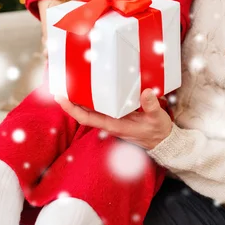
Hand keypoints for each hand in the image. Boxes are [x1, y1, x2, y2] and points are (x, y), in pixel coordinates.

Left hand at [54, 89, 172, 150]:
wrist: (163, 142)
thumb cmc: (158, 131)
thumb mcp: (157, 118)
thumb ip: (151, 106)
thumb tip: (146, 92)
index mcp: (115, 125)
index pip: (87, 118)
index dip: (72, 109)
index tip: (61, 97)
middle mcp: (110, 123)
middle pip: (84, 112)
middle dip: (71, 100)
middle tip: (61, 83)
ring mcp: (113, 120)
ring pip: (90, 110)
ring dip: (79, 99)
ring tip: (71, 83)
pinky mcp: (117, 117)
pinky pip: (100, 108)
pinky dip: (92, 98)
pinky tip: (91, 88)